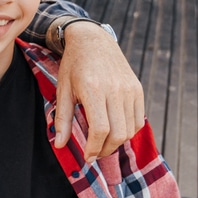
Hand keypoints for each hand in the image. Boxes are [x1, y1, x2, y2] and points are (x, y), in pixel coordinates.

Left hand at [54, 22, 144, 160]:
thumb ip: (62, 119)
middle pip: (118, 133)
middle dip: (105, 150)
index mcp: (93, 89)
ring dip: (117, 142)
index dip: (94, 148)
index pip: (101, 129)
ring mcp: (129, 89)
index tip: (87, 157)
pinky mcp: (137, 88)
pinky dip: (128, 131)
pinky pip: (138, 119)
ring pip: (130, 129)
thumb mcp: (63, 90)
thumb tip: (60, 145)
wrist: (92, 40)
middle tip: (94, 154)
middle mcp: (115, 90)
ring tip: (102, 144)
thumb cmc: (73, 65)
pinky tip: (114, 131)